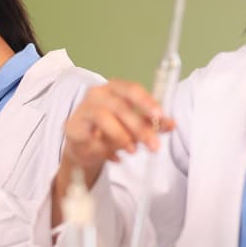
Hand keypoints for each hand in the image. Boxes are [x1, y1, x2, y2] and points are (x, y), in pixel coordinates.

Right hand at [52, 80, 171, 226]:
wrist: (83, 144)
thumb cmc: (109, 128)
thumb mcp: (133, 125)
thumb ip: (152, 124)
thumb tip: (171, 124)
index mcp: (115, 88)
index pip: (132, 89)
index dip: (146, 101)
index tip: (160, 116)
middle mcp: (98, 94)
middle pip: (120, 106)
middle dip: (139, 127)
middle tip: (153, 145)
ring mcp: (83, 109)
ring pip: (103, 117)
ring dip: (121, 136)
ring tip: (132, 150)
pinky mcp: (73, 127)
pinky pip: (91, 137)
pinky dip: (105, 149)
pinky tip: (115, 158)